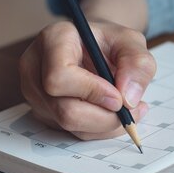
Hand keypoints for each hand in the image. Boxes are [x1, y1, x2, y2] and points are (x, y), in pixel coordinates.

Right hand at [19, 20, 154, 139]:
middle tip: (131, 111)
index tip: (118, 96)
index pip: (59, 76)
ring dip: (104, 125)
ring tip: (127, 109)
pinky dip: (98, 129)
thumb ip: (137, 65)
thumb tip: (128, 100)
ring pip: (69, 125)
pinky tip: (111, 113)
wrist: (96, 48)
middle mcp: (35, 67)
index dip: (92, 92)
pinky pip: (72, 132)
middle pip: (64, 110)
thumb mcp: (132, 42)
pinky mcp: (43, 112)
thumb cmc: (110, 43)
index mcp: (53, 40)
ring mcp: (35, 93)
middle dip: (103, 117)